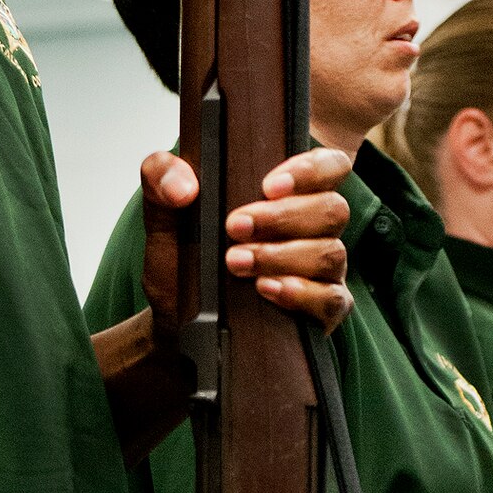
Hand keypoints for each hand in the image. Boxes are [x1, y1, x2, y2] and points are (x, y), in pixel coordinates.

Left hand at [140, 145, 353, 337]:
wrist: (175, 325)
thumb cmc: (183, 266)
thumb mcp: (163, 218)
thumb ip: (161, 179)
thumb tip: (183, 184)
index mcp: (292, 197)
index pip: (330, 166)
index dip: (312, 169)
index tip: (268, 185)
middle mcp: (315, 231)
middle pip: (332, 210)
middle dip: (282, 217)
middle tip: (234, 226)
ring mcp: (324, 272)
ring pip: (330, 253)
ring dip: (281, 256)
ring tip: (236, 262)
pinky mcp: (322, 311)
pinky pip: (331, 299)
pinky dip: (300, 292)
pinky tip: (265, 290)